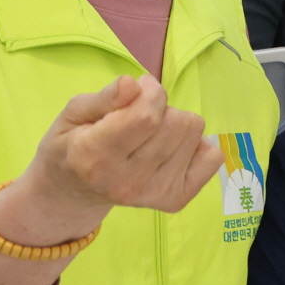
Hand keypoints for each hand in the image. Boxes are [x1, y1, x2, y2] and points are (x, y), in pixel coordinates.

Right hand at [12, 74, 222, 241]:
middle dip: (162, 108)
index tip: (139, 89)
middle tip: (139, 117)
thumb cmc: (72, 143)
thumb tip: (134, 84)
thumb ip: (104, 98)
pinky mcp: (175, 200)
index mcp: (94, 157)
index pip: (147, 116)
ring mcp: (153, 195)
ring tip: (149, 135)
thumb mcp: (73, 113)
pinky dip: (195, 145)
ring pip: (194, 133)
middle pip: (177, 122)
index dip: (150, 92)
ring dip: (175, 124)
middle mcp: (126, 182)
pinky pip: (212, 157)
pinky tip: (168, 150)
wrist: (73, 191)